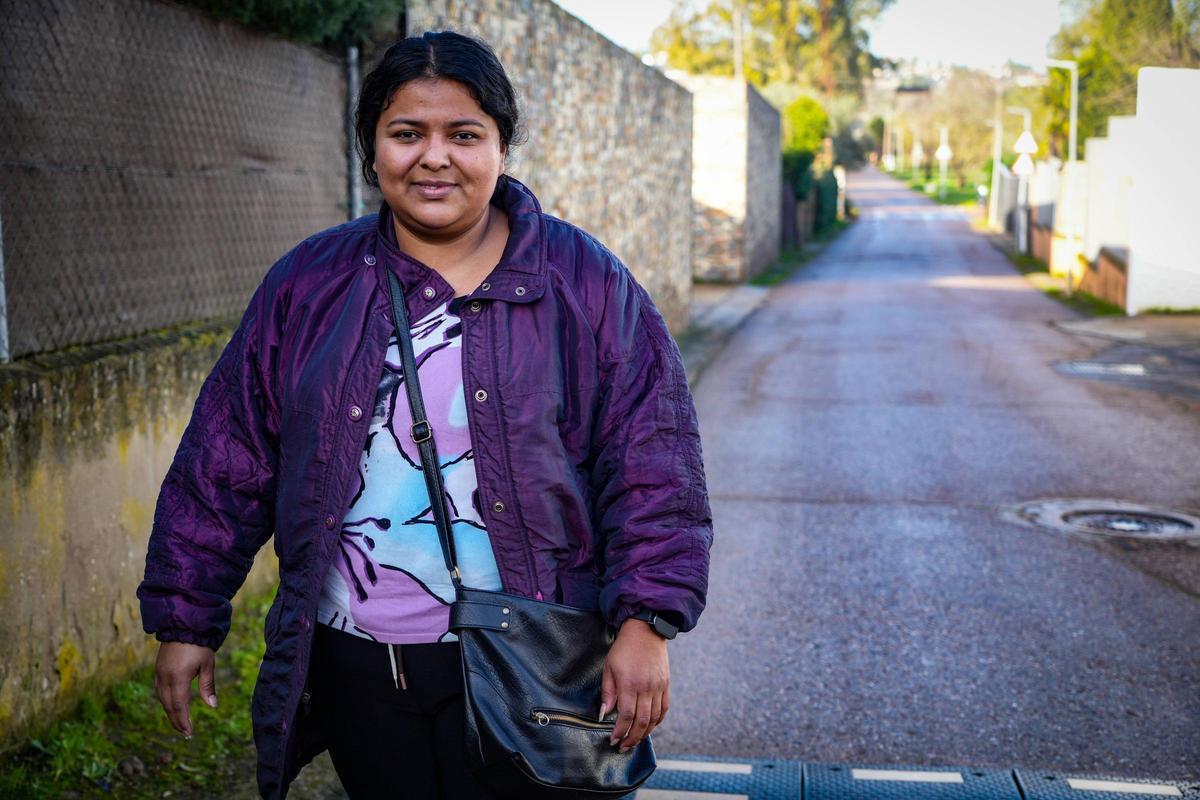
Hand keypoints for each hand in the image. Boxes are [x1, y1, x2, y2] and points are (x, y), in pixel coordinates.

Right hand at [153, 641, 217, 736]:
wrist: (184, 624)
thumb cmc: (199, 644)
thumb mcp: (207, 665)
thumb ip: (207, 686)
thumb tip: (212, 706)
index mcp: (178, 678)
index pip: (179, 706)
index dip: (183, 720)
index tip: (189, 732)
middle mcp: (165, 678)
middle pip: (169, 706)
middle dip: (176, 720)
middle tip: (185, 732)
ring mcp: (159, 673)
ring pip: (162, 699)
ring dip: (170, 712)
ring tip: (179, 722)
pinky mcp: (158, 669)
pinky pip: (159, 690)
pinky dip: (166, 701)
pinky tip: (172, 705)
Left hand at [600, 618, 669, 752]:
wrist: (646, 631)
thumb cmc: (624, 649)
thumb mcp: (609, 668)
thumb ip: (608, 692)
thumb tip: (604, 714)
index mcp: (630, 684)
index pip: (626, 715)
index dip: (620, 731)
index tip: (613, 740)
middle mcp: (646, 687)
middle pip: (641, 721)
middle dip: (632, 738)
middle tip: (623, 746)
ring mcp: (658, 687)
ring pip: (654, 718)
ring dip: (644, 733)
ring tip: (635, 740)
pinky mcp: (666, 685)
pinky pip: (664, 709)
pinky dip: (657, 721)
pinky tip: (649, 726)